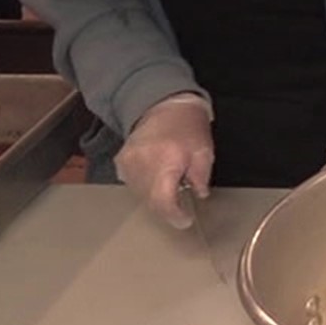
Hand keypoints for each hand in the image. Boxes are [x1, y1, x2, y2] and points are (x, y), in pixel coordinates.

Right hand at [114, 93, 213, 230]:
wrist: (162, 104)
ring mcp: (128, 164)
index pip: (163, 200)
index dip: (174, 215)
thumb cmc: (188, 126)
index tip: (185, 220)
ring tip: (170, 182)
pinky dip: (146, 186)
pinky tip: (157, 176)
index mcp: (166, 161)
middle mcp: (142, 164)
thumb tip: (199, 196)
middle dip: (168, 207)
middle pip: (151, 201)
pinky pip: (133, 184)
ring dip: (156, 197)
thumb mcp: (204, 151)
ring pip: (141, 195)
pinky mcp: (121, 162)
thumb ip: (202, 177)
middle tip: (181, 203)